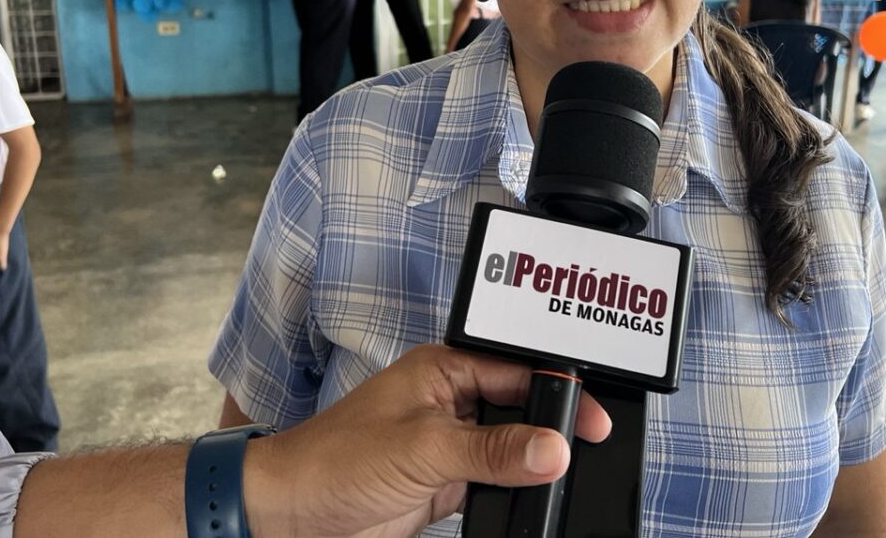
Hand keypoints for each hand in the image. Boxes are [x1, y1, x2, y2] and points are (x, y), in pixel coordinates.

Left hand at [244, 344, 611, 537]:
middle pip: (520, 408)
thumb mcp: (424, 449)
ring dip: (532, 463)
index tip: (595, 421)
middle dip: (552, 428)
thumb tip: (553, 449)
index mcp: (443, 369)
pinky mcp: (443, 483)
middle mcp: (449, 401)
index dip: (560, 392)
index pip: (518, 370)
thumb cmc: (334, 460)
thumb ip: (493, 450)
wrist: (291, 515)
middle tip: (590, 450)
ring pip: (510, 448)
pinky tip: (531, 500)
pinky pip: (494, 482)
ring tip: (563, 477)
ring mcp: (448, 444)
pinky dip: (513, 493)